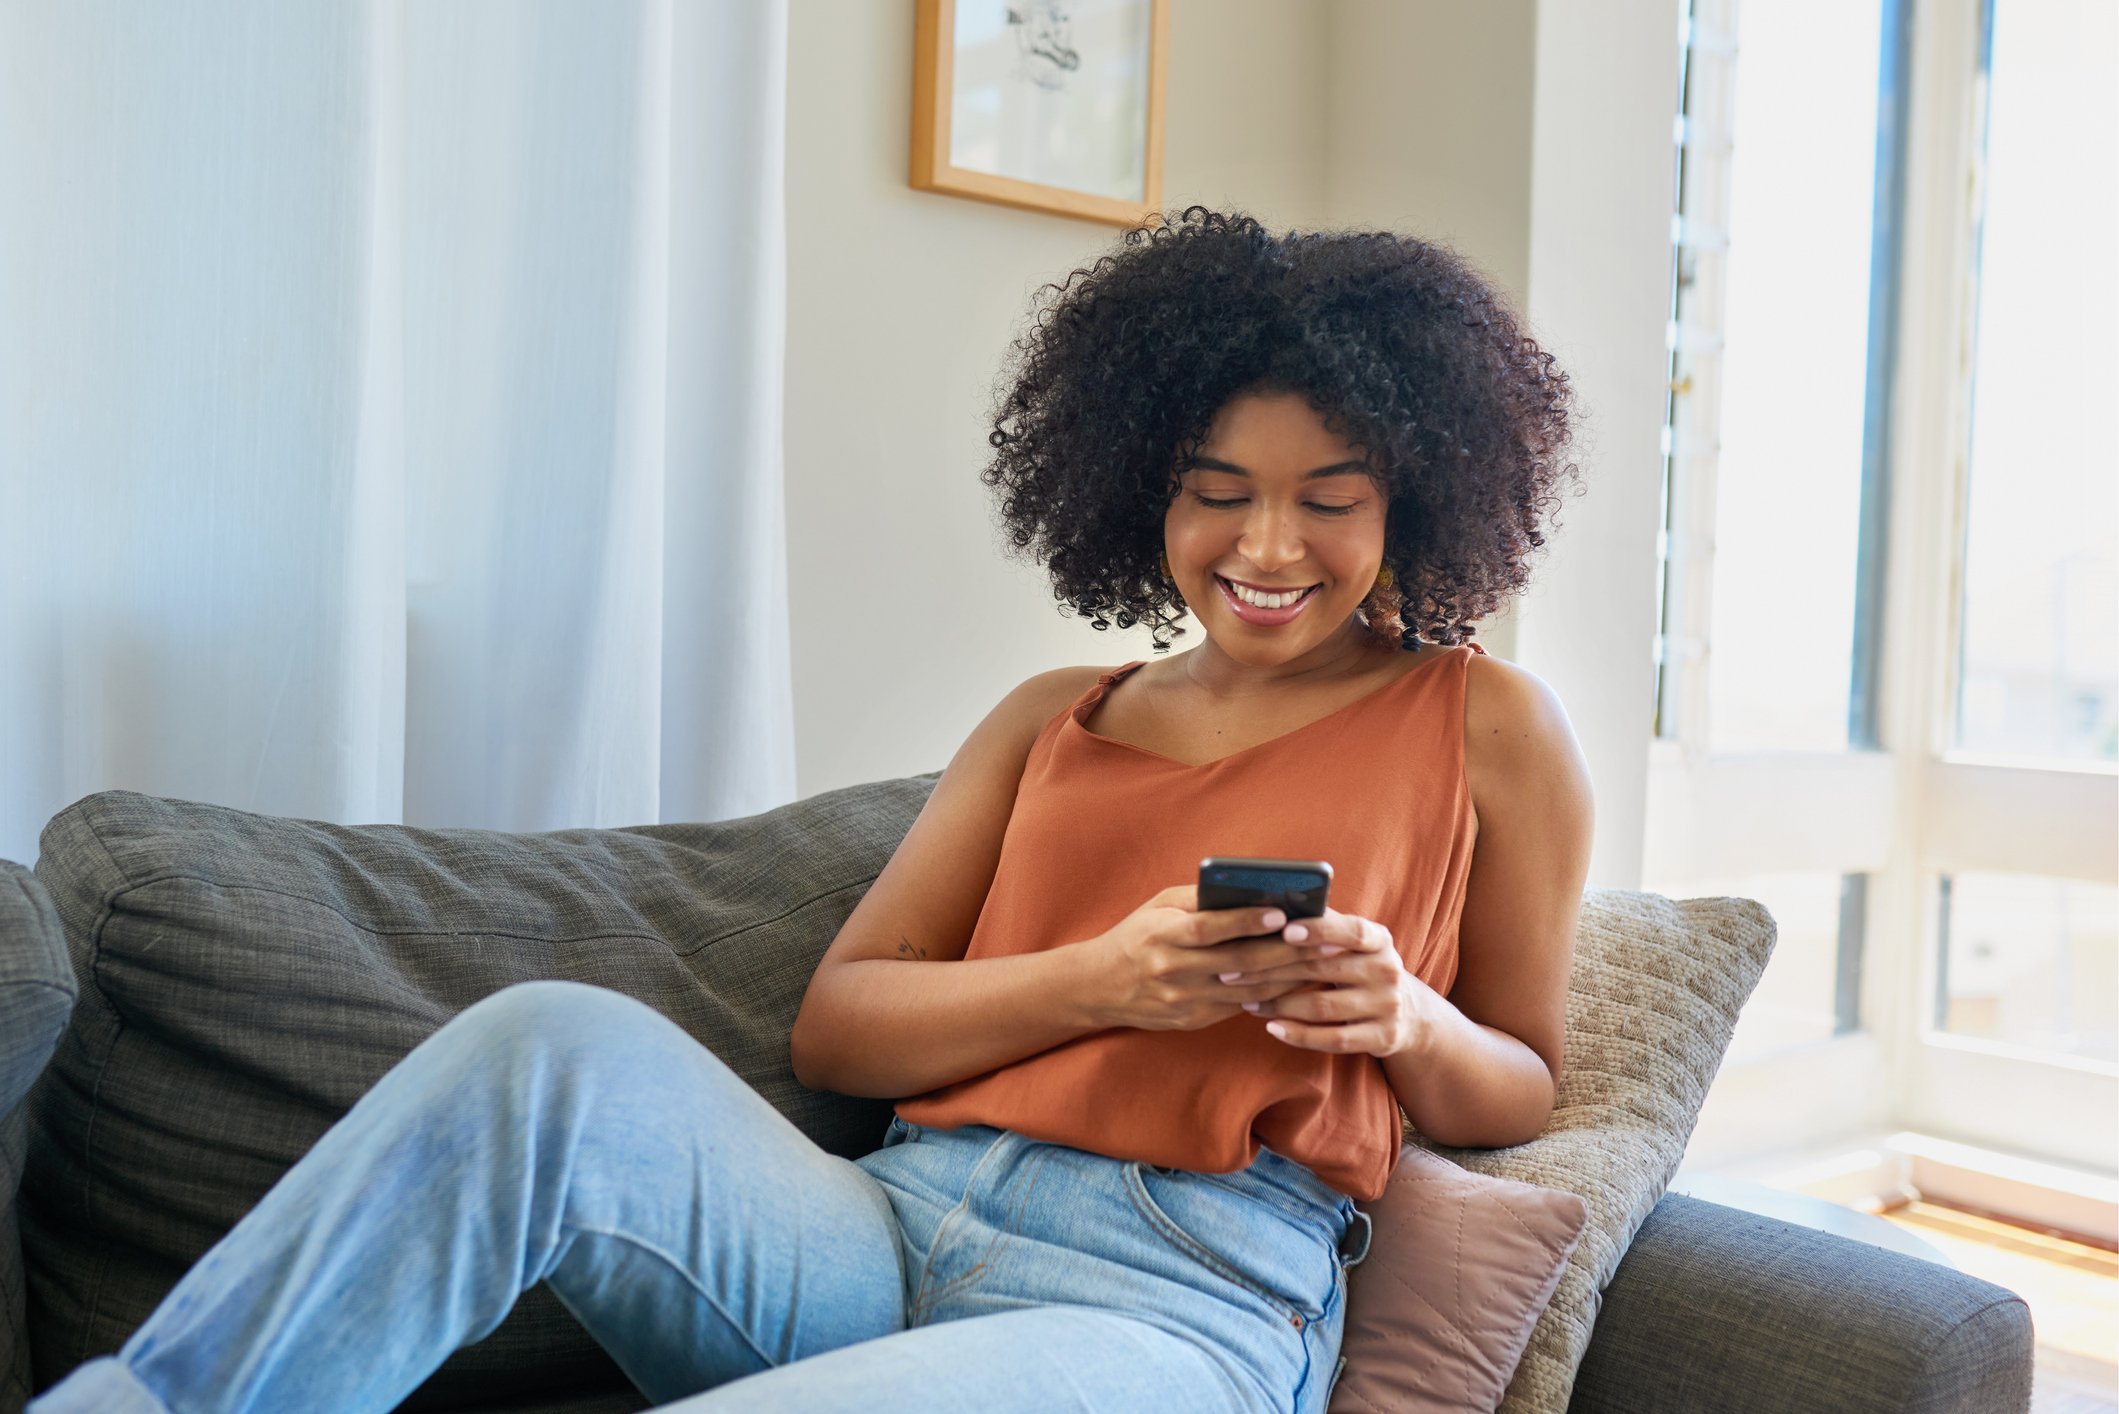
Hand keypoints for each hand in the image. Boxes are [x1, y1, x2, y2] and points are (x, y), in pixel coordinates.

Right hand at [1085, 885, 1320, 1033]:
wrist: (1099, 986)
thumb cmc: (1136, 935)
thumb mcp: (1158, 907)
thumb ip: (1199, 899)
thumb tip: (1250, 890)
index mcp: (1162, 935)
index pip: (1208, 928)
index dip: (1245, 922)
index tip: (1280, 914)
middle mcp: (1173, 970)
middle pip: (1238, 962)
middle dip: (1286, 951)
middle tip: (1324, 939)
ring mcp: (1184, 1000)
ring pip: (1247, 989)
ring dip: (1289, 975)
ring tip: (1322, 960)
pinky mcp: (1193, 1020)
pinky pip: (1240, 1006)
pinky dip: (1271, 994)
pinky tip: (1297, 981)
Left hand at [1220, 905, 1440, 1058]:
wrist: (1408, 1014)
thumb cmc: (1359, 966)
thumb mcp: (1352, 943)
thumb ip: (1322, 924)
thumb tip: (1274, 900)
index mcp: (1379, 938)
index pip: (1351, 930)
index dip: (1318, 930)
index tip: (1282, 930)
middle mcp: (1387, 970)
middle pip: (1323, 969)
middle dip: (1273, 969)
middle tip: (1233, 970)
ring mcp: (1388, 1006)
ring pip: (1323, 1007)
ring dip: (1279, 1004)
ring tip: (1246, 1001)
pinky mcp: (1383, 1038)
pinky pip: (1334, 1040)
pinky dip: (1299, 1035)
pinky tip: (1272, 1028)